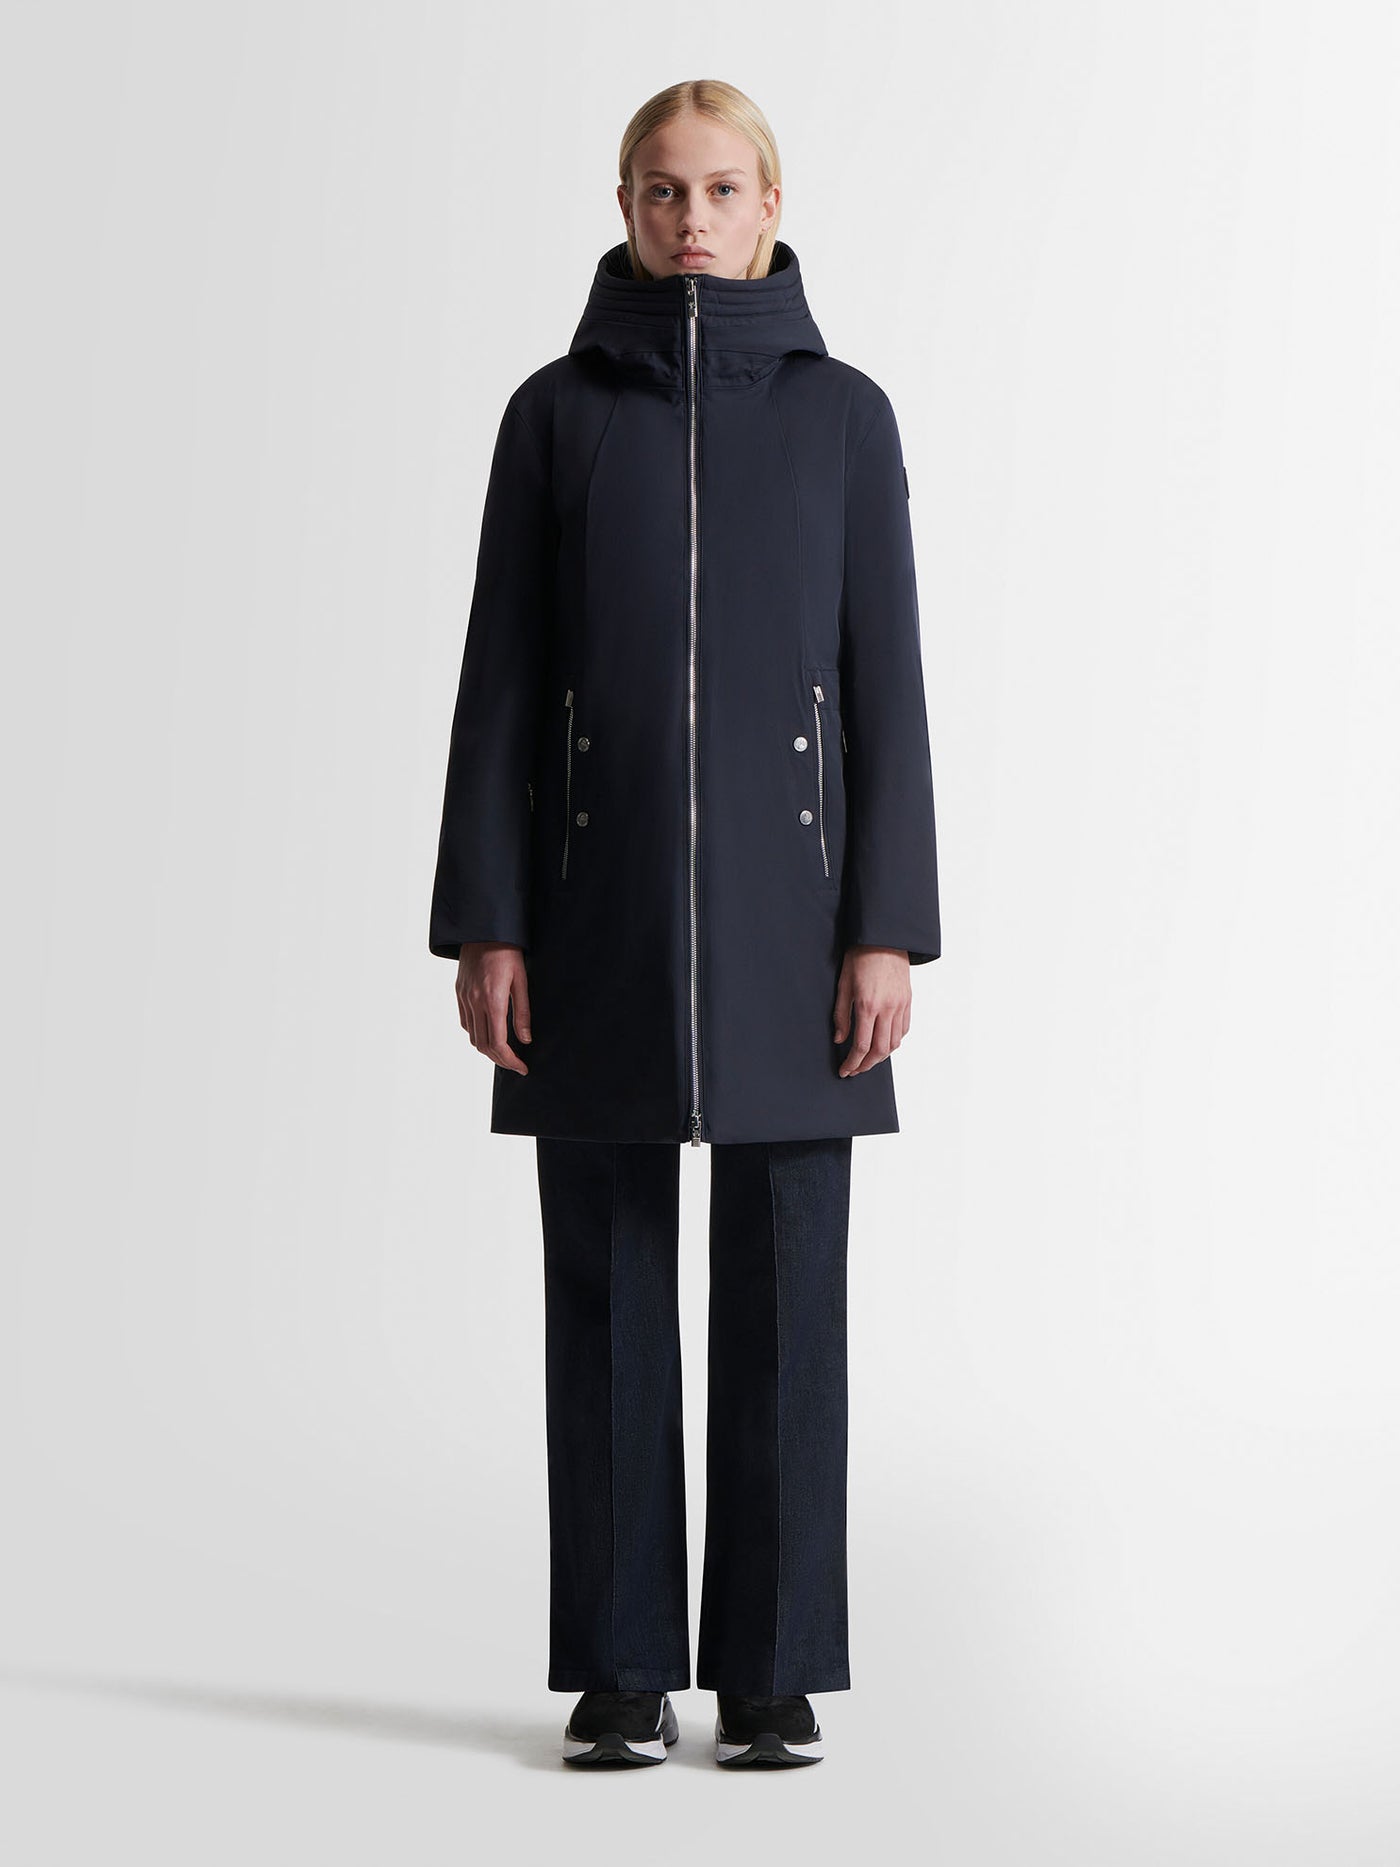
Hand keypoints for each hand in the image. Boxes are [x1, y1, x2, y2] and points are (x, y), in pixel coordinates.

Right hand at [456, 942, 531, 1074]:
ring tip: (504, 1052)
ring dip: (487, 1050)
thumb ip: (523, 1013)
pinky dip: (476, 1034)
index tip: (522, 1068)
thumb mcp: (522, 981)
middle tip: (516, 1064)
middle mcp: (475, 1002)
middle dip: (500, 1060)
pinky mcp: (459, 993)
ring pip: (472, 1036)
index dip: (510, 1061)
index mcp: (493, 1000)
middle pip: (484, 1045)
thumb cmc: (508, 952)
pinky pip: (465, 1022)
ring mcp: (464, 998)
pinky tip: (489, 1033)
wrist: (483, 930)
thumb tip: (525, 1040)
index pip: (498, 1043)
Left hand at [833, 945, 910, 1076]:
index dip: (852, 1062)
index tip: (845, 1070)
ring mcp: (900, 1006)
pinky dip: (894, 1041)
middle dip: (866, 1065)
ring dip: (881, 1057)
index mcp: (868, 1005)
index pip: (861, 1046)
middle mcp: (887, 1009)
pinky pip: (904, 1029)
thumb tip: (839, 1039)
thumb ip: (841, 1015)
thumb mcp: (843, 984)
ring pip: (894, 1043)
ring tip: (868, 1060)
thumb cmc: (860, 957)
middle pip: (880, 1050)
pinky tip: (883, 1042)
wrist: (884, 938)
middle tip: (855, 1070)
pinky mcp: (908, 1001)